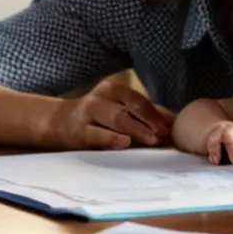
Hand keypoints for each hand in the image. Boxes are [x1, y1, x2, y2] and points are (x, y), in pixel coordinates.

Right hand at [46, 80, 173, 149]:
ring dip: (136, 129)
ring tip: (151, 139)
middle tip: (163, 135)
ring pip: (116, 119)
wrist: (58, 123)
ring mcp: (88, 113)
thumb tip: (173, 122)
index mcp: (113, 90)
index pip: (138, 100)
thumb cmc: (97, 116)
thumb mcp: (118, 108)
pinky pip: (97, 135)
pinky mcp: (79, 131)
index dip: (155, 113)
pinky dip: (111, 138)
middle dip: (149, 121)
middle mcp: (100, 98)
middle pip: (130, 108)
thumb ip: (144, 113)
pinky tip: (124, 143)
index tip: (170, 127)